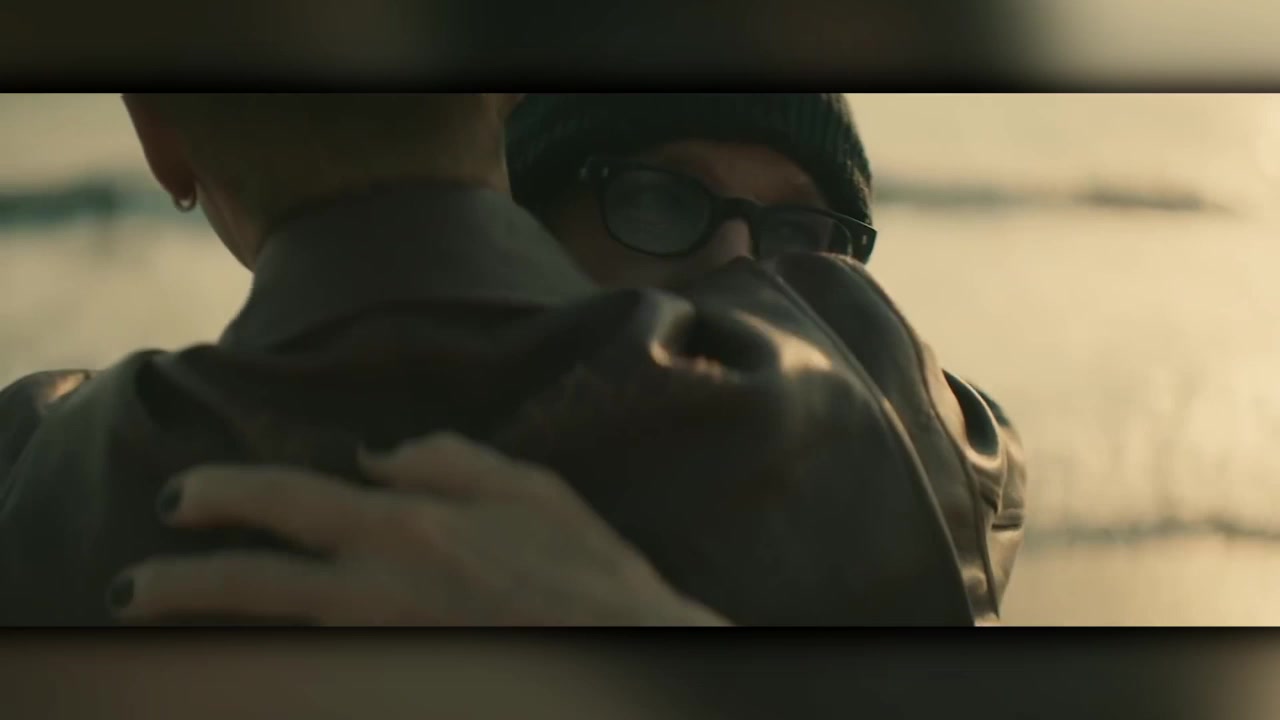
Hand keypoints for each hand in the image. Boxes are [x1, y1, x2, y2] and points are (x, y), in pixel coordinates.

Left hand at [107, 433, 730, 625]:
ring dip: (206, 639)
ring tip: (158, 636)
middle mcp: (378, 591)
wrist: (631, 655)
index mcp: (409, 528)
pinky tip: (245, 669)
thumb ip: (446, 459)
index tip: (180, 499)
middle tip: (130, 589)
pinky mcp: (394, 685)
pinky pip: (312, 679)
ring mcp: (380, 650)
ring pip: (267, 643)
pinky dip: (267, 673)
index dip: (224, 496)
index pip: (290, 503)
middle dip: (178, 585)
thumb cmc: (588, 572)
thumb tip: (376, 455)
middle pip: (251, 587)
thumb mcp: (530, 488)